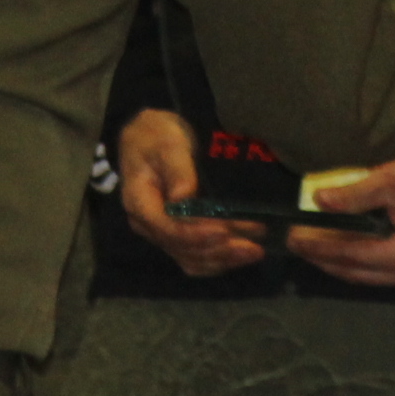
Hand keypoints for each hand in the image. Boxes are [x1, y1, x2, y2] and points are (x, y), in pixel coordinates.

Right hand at [116, 109, 266, 276]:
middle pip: (183, 249)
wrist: (148, 136)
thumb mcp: (166, 143)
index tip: (226, 231)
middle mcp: (149, 226)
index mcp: (141, 204)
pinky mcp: (176, 234)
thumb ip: (176, 169)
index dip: (197, 234)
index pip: (169, 229)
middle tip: (253, 246)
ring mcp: (163, 233)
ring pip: (192, 259)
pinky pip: (195, 257)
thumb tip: (183, 196)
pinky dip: (218, 260)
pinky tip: (240, 255)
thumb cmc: (156, 135)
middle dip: (220, 250)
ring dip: (223, 259)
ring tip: (254, 252)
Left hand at [287, 150, 394, 291]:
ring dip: (343, 263)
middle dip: (325, 260)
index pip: (349, 255)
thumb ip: (355, 194)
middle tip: (297, 245)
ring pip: (370, 277)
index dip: (318, 247)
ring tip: (315, 248)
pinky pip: (386, 274)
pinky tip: (347, 249)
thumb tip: (318, 202)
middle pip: (358, 273)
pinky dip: (364, 262)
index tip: (292, 238)